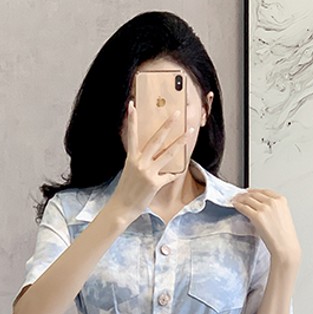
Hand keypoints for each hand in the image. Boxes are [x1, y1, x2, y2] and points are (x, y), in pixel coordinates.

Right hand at [109, 101, 194, 220]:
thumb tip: (154, 153)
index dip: (132, 120)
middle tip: (176, 114)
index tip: (133, 106)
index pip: (132, 135)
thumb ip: (140, 160)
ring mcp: (148, 173)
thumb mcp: (130, 171)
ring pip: (168, 154)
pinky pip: (169, 176)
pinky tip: (178, 172)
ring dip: (180, 142)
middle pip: (156, 140)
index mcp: (131, 158)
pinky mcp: (156, 183)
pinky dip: (173, 174)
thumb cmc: (126, 189)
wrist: (123, 207)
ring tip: (189, 133)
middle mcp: (140, 163)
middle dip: (167, 125)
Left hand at [231, 188, 301, 266]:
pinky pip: (243, 207)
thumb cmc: (284, 235)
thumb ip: (273, 208)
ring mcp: (264, 208)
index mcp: (281, 200)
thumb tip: (260, 206)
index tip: (248, 192)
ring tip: (235, 200)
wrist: (285, 245)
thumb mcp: (283, 215)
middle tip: (238, 196)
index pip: (264, 191)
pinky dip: (237, 205)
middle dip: (245, 194)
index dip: (254, 191)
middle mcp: (272, 202)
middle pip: (254, 194)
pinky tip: (235, 205)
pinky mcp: (256, 216)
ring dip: (239, 199)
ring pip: (248, 199)